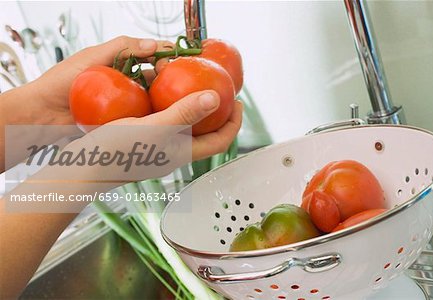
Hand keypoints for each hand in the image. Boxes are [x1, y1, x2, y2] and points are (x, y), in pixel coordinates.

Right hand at [28, 35, 241, 161]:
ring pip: (183, 125)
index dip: (234, 123)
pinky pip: (164, 121)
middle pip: (205, 133)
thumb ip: (184, 113)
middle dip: (215, 112)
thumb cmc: (116, 152)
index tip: (238, 101)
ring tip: (187, 84)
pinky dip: (167, 105)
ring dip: (189, 105)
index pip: (220, 141)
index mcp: (182, 153)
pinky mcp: (141, 142)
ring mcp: (157, 148)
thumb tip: (215, 98)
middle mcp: (173, 152)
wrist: (82, 168)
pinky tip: (156, 91)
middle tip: (216, 89)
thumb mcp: (153, 128)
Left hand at [29, 36, 170, 124]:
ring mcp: (123, 100)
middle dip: (168, 74)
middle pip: (154, 74)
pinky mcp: (121, 119)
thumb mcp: (92, 58)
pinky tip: (162, 116)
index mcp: (117, 61)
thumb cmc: (60, 82)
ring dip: (163, 95)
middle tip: (174, 79)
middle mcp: (123, 80)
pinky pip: (141, 115)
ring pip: (151, 95)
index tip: (173, 59)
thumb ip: (121, 48)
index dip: (163, 53)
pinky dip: (152, 114)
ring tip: (172, 98)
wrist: (42, 114)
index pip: (147, 53)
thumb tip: (153, 44)